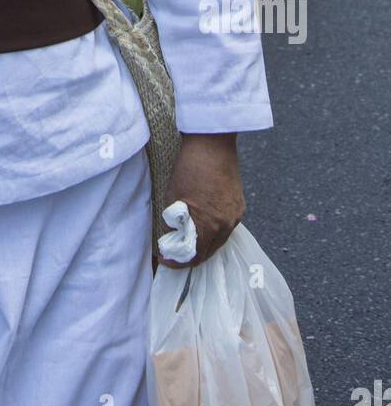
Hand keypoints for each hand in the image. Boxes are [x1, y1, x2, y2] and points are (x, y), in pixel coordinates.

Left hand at [158, 133, 244, 267]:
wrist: (212, 143)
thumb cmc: (190, 167)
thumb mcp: (173, 197)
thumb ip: (175, 222)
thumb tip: (174, 235)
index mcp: (210, 224)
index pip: (195, 257)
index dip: (178, 262)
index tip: (165, 260)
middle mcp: (227, 224)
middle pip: (210, 252)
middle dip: (191, 256)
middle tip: (175, 253)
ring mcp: (236, 215)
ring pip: (219, 240)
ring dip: (204, 244)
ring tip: (188, 240)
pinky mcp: (240, 205)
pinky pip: (226, 227)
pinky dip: (214, 231)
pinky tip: (203, 226)